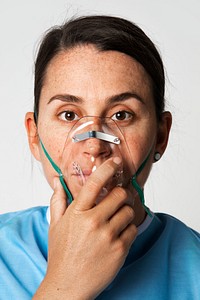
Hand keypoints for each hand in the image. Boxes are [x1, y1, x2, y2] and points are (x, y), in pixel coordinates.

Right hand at [33, 157, 136, 299]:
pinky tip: (118, 235)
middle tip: (119, 198)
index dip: (107, 168)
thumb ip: (58, 200)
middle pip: (119, 195)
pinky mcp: (119, 250)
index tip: (116, 161)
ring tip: (117, 219)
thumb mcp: (55, 225)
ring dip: (126, 212)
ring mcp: (108, 236)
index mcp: (77, 213)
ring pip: (129, 211)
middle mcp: (93, 222)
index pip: (94, 183)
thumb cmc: (61, 254)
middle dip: (122, 194)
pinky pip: (133, 230)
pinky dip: (129, 229)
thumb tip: (57, 181)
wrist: (68, 285)